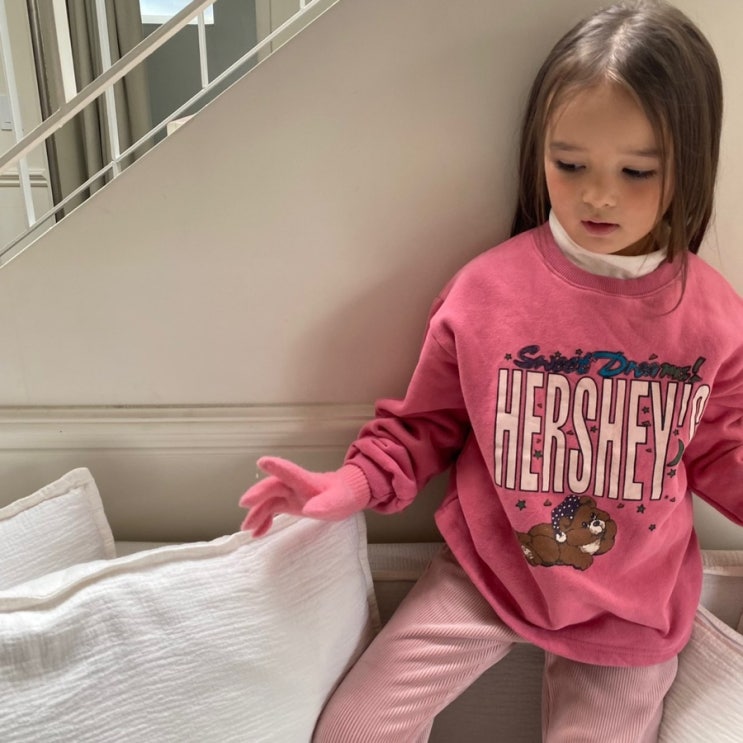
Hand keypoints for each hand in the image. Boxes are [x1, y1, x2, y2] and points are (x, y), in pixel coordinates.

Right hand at [239, 457, 369, 536]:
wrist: (347, 495)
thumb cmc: (344, 495)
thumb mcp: (339, 502)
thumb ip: (326, 505)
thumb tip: (309, 510)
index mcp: (306, 481)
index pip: (290, 472)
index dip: (277, 467)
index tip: (262, 462)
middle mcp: (294, 485)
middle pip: (273, 486)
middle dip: (258, 494)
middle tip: (244, 503)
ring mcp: (290, 493)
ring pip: (269, 500)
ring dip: (257, 512)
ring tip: (246, 528)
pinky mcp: (289, 503)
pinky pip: (272, 509)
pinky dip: (264, 520)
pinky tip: (257, 533)